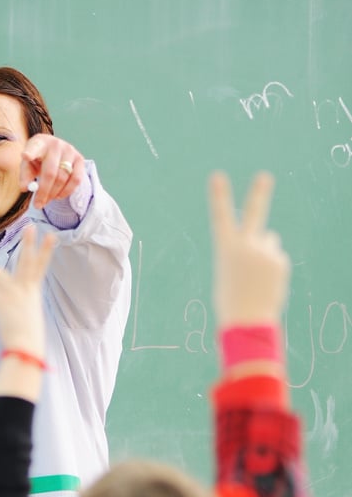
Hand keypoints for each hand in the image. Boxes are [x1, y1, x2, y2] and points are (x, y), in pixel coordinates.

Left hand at [0, 225, 55, 356]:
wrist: (25, 348)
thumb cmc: (28, 335)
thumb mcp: (30, 312)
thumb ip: (25, 300)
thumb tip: (21, 299)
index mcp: (34, 291)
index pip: (41, 265)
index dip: (46, 249)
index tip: (51, 234)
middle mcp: (26, 289)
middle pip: (27, 260)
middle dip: (29, 242)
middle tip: (30, 226)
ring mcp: (14, 294)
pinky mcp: (2, 301)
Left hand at [20, 134, 83, 207]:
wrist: (54, 152)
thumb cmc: (38, 160)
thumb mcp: (28, 165)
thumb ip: (25, 175)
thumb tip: (25, 188)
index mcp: (39, 143)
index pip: (34, 147)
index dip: (30, 152)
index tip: (26, 156)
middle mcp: (55, 144)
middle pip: (50, 172)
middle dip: (43, 192)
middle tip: (37, 205)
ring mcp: (70, 150)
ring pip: (63, 178)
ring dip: (53, 194)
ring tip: (46, 201)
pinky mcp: (80, 159)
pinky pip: (76, 180)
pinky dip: (67, 191)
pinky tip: (58, 196)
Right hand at [209, 171, 290, 326]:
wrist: (246, 321)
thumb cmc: (231, 301)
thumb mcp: (232, 272)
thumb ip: (247, 251)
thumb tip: (269, 238)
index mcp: (225, 249)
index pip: (221, 217)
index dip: (219, 196)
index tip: (217, 176)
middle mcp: (246, 245)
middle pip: (254, 213)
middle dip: (259, 193)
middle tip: (265, 177)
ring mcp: (265, 252)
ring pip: (269, 242)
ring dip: (265, 253)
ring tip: (257, 277)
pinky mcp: (280, 261)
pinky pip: (277, 257)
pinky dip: (273, 268)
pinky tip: (267, 283)